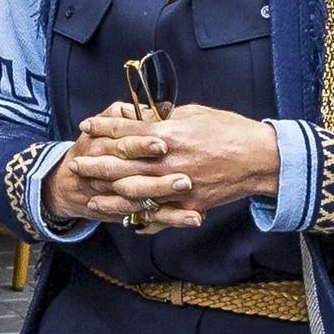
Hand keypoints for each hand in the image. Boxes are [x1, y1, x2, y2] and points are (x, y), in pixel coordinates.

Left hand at [71, 102, 280, 227]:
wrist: (258, 158)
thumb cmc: (229, 130)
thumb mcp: (196, 114)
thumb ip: (168, 117)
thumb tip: (150, 115)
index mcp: (167, 133)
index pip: (124, 130)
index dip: (102, 128)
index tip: (85, 127)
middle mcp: (167, 160)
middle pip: (120, 163)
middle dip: (95, 163)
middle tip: (76, 165)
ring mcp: (176, 185)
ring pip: (133, 192)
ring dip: (109, 194)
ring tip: (91, 194)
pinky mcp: (188, 203)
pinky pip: (158, 215)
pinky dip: (140, 219)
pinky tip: (124, 219)